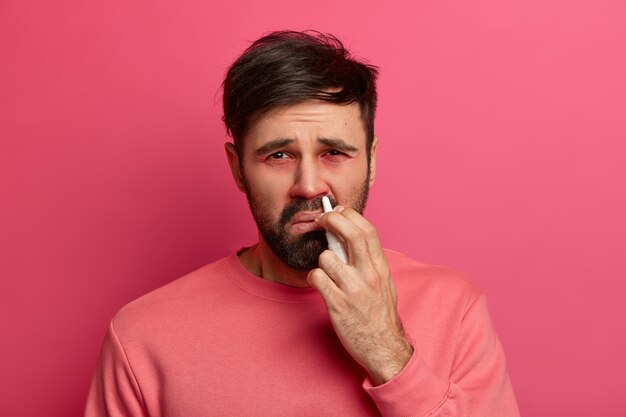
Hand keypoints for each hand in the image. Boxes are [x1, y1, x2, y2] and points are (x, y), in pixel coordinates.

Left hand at [307, 206, 412, 384]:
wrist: (384, 347)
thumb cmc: (380, 314)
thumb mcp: (383, 282)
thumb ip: (369, 260)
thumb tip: (350, 237)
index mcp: (380, 267)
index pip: (367, 230)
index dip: (349, 215)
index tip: (337, 211)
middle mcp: (369, 275)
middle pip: (350, 234)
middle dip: (332, 219)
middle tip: (321, 219)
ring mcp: (353, 290)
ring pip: (327, 257)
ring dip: (321, 259)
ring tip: (326, 270)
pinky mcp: (337, 305)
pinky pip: (317, 278)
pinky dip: (314, 278)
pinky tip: (321, 285)